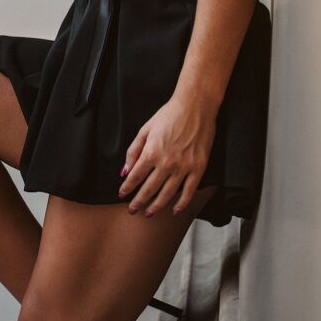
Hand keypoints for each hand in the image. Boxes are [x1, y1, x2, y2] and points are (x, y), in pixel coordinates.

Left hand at [117, 96, 215, 215]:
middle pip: (149, 189)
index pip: (135, 177)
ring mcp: (183, 167)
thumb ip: (133, 150)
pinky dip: (181, 203)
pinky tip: (174, 210)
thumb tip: (125, 170)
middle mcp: (166, 163)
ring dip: (156, 206)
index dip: (127, 188)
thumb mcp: (146, 129)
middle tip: (132, 210)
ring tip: (149, 213)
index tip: (122, 194)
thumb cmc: (169, 114)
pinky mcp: (198, 168)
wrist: (194, 107)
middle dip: (138, 202)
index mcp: (151, 152)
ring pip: (167, 194)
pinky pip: (189, 191)